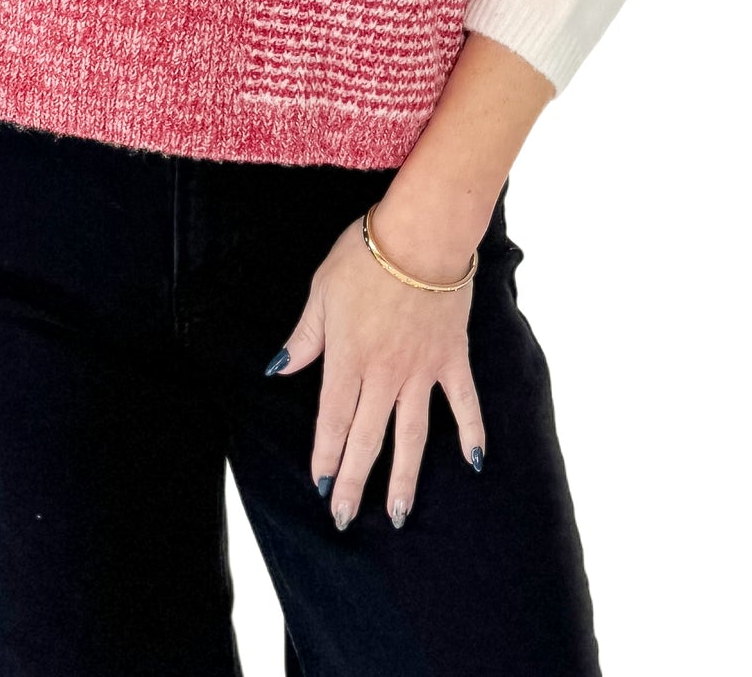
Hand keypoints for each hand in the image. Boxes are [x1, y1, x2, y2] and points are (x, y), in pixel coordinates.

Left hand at [266, 210, 487, 530]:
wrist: (422, 232)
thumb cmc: (365, 256)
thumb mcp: (321, 290)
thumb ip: (305, 336)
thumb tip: (277, 369)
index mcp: (347, 357)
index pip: (332, 419)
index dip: (326, 456)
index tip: (321, 488)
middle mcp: (384, 373)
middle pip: (367, 437)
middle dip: (354, 481)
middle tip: (346, 519)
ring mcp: (421, 369)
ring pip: (412, 434)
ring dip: (405, 477)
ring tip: (399, 514)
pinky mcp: (451, 357)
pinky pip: (463, 402)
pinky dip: (471, 432)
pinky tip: (474, 463)